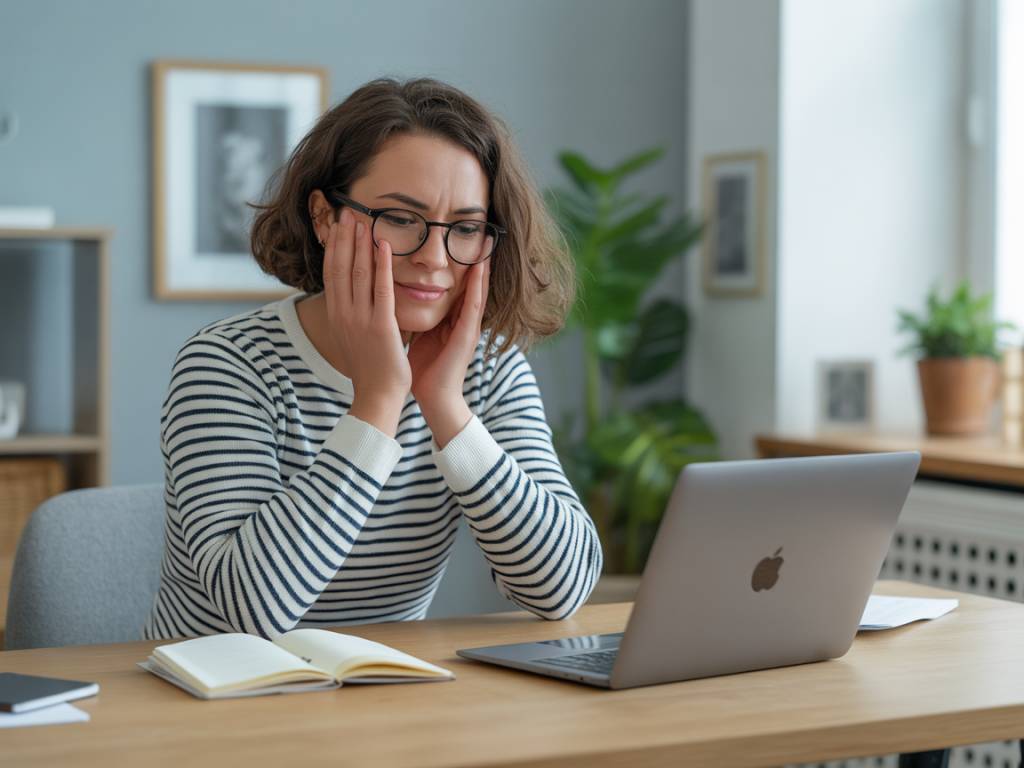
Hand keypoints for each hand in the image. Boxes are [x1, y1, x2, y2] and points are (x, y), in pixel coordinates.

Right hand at [323, 208, 410, 435]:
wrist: (378, 397)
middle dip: (344, 238)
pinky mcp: (381, 326)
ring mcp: (360, 320)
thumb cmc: (371, 369)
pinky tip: (384, 245)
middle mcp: (344, 315)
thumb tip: (354, 297)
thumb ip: (354, 314)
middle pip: (341, 267)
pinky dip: (382, 265)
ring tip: (364, 219)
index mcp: (337, 316)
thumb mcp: (354, 336)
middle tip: (348, 211)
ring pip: (359, 273)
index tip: (337, 226)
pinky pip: (381, 289)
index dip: (334, 247)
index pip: (332, 274)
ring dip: (361, 244)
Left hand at [408, 253, 490, 447]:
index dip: (454, 262)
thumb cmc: (423, 371)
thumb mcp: (417, 334)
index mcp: (448, 319)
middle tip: (480, 232)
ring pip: (476, 290)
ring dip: (482, 267)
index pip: (453, 285)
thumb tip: (397, 298)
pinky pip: (473, 307)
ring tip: (486, 243)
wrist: (433, 399)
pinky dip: (477, 287)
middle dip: (473, 258)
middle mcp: (461, 320)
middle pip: (469, 283)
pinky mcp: (467, 336)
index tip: (451, 238)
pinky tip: (480, 270)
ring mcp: (467, 328)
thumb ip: (415, 317)